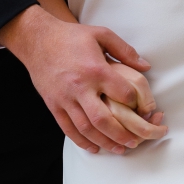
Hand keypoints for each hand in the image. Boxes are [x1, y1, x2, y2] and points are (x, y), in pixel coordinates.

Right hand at [0, 4, 164, 154]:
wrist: (37, 38)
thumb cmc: (71, 36)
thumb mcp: (100, 34)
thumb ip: (124, 50)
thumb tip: (146, 67)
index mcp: (95, 69)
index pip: (123, 93)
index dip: (137, 103)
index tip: (142, 108)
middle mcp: (80, 87)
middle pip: (104, 120)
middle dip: (122, 135)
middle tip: (135, 142)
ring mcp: (65, 98)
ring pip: (87, 129)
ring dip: (105, 142)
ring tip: (119, 149)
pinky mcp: (54, 104)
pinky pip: (68, 129)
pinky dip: (82, 142)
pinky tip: (94, 147)